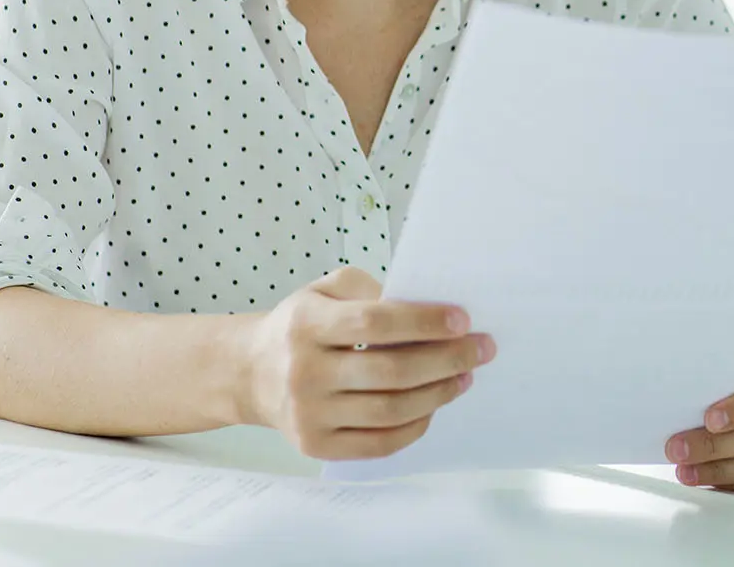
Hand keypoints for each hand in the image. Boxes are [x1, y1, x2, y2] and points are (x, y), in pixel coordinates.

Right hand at [235, 266, 494, 460]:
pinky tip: (434, 405)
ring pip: (390, 411)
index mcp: (306, 324)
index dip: (424, 322)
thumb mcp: (325, 289)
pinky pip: (378, 444)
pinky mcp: (316, 445)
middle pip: (390, 372)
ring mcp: (308, 415)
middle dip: (447, 360)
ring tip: (465, 376)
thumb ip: (370, 290)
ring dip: (438, 393)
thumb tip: (426, 309)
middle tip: (482, 349)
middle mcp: (304, 372)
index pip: (375, 323)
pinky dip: (415, 426)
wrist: (251, 372)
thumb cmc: (302, 325)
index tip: (463, 320)